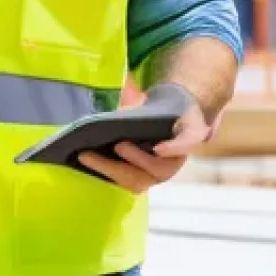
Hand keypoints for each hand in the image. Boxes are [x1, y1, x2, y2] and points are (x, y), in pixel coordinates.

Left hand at [77, 83, 211, 193]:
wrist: (164, 123)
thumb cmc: (160, 110)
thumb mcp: (159, 101)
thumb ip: (142, 99)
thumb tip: (122, 93)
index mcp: (189, 133)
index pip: (189, 141)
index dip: (175, 148)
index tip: (158, 148)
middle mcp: (176, 160)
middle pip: (158, 168)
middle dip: (135, 158)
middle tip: (118, 145)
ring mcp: (158, 174)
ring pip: (139, 180)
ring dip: (112, 169)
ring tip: (87, 155)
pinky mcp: (142, 179)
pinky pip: (125, 182)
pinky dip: (106, 173)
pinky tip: (86, 160)